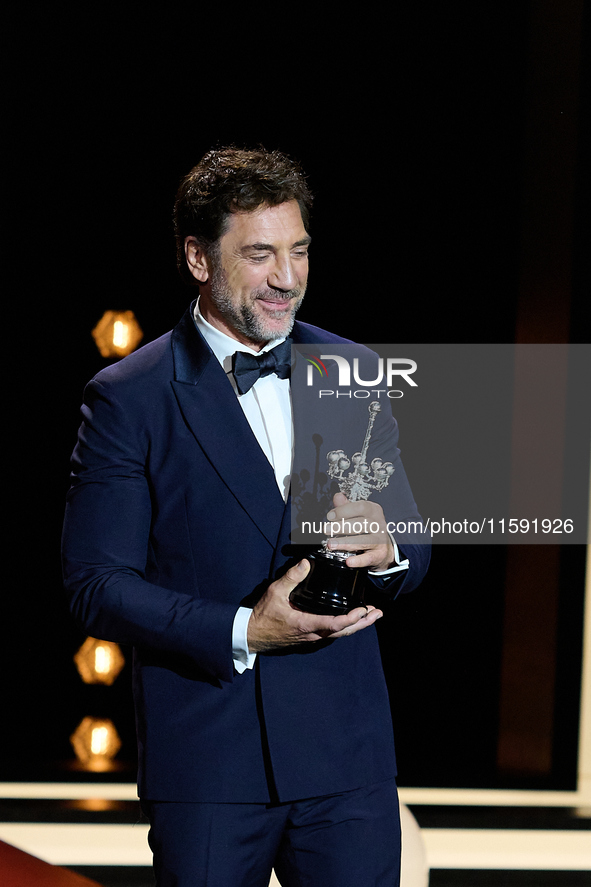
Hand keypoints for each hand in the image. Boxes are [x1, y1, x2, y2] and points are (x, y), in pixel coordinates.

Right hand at [247, 559, 382, 652]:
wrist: (253, 634)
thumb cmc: (264, 615)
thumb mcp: (275, 592)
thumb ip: (291, 577)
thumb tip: (305, 563)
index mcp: (306, 624)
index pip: (335, 624)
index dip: (351, 618)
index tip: (363, 610)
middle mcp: (313, 634)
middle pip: (344, 631)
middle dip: (362, 622)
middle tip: (377, 613)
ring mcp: (313, 637)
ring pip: (340, 633)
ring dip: (357, 625)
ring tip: (371, 615)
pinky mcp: (310, 635)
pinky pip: (333, 632)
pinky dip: (346, 626)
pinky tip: (352, 618)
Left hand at [324, 492, 393, 571]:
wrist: (383, 548)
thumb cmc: (366, 528)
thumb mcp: (358, 514)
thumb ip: (346, 506)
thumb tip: (338, 496)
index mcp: (373, 511)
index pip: (360, 507)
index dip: (344, 511)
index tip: (330, 516)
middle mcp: (379, 524)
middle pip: (360, 524)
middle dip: (341, 527)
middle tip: (326, 530)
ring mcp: (380, 540)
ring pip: (363, 541)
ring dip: (345, 543)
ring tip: (331, 544)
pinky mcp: (379, 555)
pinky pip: (368, 558)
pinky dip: (358, 560)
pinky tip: (348, 561)